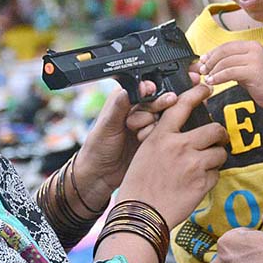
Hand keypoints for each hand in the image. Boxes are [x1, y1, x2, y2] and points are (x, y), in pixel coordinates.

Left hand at [75, 81, 171, 203]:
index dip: (152, 92)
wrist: (101, 175)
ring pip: (164, 117)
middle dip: (153, 110)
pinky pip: (164, 132)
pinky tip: (142, 141)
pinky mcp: (153, 138)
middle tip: (145, 120)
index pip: (145, 88)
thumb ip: (121, 105)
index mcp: (124, 98)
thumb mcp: (108, 124)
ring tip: (136, 135)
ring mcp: (147, 124)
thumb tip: (135, 87)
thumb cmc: (97, 148)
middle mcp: (137, 109)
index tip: (154, 94)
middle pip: (159, 101)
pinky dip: (156, 136)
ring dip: (152, 126)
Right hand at [117, 83, 227, 228]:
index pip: (182, 105)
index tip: (206, 89)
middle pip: (214, 129)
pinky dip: (211, 177)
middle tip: (217, 140)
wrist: (140, 213)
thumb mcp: (145, 152)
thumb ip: (164, 139)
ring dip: (217, 158)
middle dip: (219, 135)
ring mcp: (192, 164)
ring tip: (208, 164)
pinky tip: (198, 182)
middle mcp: (178, 146)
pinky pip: (217, 174)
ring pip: (220, 152)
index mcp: (161, 135)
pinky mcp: (202, 183)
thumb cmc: (138, 184)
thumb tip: (184, 133)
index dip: (197, 93)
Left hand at [198, 41, 262, 108]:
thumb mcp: (245, 68)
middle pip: (224, 51)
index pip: (226, 46)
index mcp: (252, 45)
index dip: (212, 53)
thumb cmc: (262, 83)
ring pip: (226, 62)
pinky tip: (213, 82)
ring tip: (207, 78)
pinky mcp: (253, 71)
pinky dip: (218, 77)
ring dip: (213, 71)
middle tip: (202, 70)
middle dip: (211, 61)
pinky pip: (229, 73)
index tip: (202, 61)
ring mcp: (255, 59)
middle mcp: (254, 49)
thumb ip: (231, 63)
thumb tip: (208, 62)